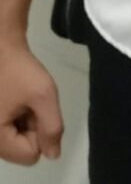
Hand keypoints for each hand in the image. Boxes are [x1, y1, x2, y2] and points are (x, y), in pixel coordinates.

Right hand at [0, 41, 62, 165]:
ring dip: (27, 121)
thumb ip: (52, 126)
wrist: (2, 48)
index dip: (41, 132)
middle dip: (33, 126)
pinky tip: (18, 98)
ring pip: (19, 140)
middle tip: (30, 100)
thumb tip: (53, 155)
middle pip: (24, 149)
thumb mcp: (43, 94)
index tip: (36, 107)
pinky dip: (20, 116)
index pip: (31, 155)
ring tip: (24, 98)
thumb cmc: (20, 70)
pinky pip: (12, 129)